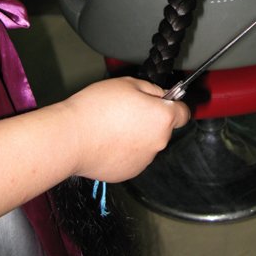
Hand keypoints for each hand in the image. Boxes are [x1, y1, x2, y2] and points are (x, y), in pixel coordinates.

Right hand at [64, 77, 189, 181]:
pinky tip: (107, 140)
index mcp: (162, 118)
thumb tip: (161, 95)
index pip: (184, 112)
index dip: (174, 104)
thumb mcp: (128, 83)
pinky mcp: (129, 172)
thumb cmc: (97, 108)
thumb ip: (151, 89)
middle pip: (163, 128)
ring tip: (113, 125)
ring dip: (137, 135)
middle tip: (128, 109)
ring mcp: (144, 160)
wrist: (71, 138)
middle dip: (150, 118)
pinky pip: (133, 157)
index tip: (164, 101)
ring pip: (147, 143)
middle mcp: (158, 142)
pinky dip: (125, 150)